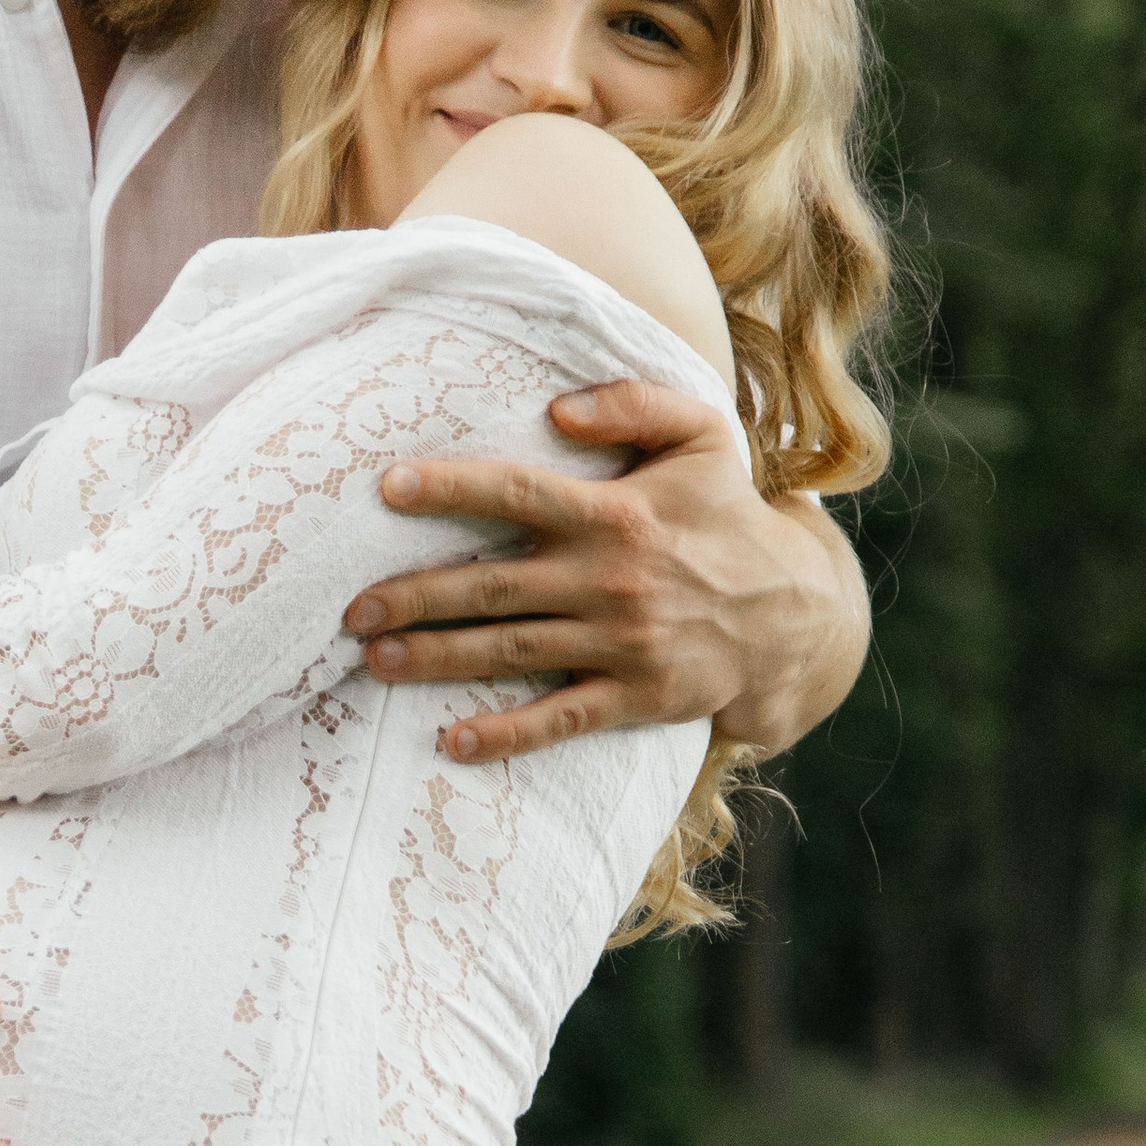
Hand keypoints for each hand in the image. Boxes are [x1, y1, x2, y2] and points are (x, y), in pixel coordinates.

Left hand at [342, 376, 865, 761]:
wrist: (793, 613)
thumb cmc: (727, 515)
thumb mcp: (702, 437)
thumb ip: (634, 403)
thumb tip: (558, 407)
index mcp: (616, 513)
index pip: (518, 493)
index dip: (451, 488)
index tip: (388, 488)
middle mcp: (611, 579)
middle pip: (493, 587)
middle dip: (414, 597)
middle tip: (352, 609)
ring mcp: (621, 643)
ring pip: (510, 652)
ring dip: (437, 659)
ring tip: (376, 661)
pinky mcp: (635, 696)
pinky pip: (560, 719)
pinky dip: (506, 736)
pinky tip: (451, 742)